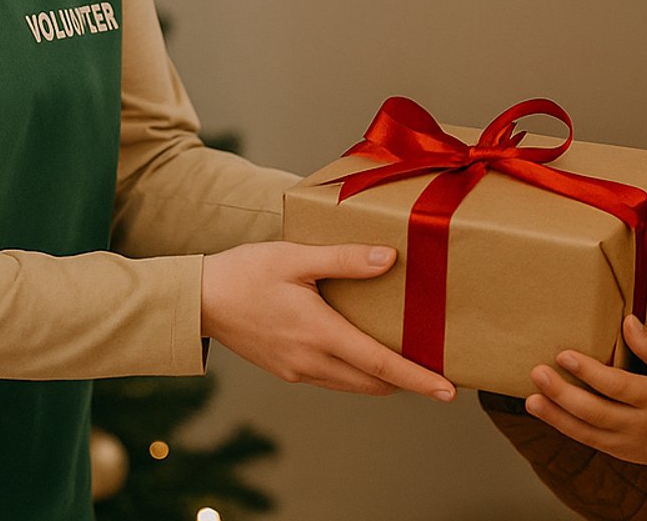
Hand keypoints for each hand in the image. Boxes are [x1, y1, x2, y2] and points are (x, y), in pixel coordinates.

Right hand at [200, 241, 454, 400]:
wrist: (199, 299)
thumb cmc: (246, 272)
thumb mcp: (296, 256)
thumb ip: (345, 259)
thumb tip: (388, 259)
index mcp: (319, 333)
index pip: (380, 364)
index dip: (418, 378)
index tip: (447, 390)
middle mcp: (311, 360)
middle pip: (372, 382)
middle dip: (406, 381)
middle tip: (436, 370)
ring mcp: (297, 369)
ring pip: (352, 384)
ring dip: (380, 377)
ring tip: (406, 360)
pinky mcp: (286, 370)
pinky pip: (331, 379)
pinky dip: (355, 372)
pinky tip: (361, 353)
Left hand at [522, 315, 646, 491]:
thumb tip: (628, 322)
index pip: (617, 386)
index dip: (589, 372)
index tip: (564, 354)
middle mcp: (638, 425)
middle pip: (594, 412)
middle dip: (562, 394)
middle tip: (537, 373)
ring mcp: (627, 443)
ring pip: (585, 432)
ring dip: (555, 416)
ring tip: (531, 399)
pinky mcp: (620, 452)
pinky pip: (588, 441)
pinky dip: (566, 427)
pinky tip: (547, 413)